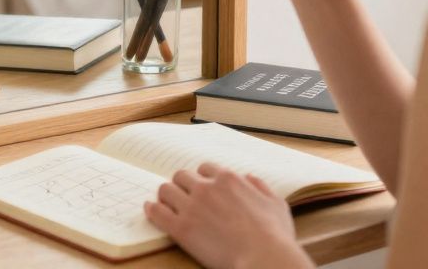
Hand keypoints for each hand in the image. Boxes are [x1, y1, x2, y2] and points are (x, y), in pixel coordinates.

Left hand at [145, 163, 313, 268]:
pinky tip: (151, 209)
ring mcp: (192, 207)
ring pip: (166, 190)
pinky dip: (152, 209)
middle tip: (182, 195)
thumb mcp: (276, 204)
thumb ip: (260, 187)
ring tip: (166, 202)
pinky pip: (157, 211)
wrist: (264, 258)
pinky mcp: (181, 228)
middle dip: (182, 185)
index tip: (201, 186)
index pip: (205, 169)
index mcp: (228, 179)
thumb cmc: (275, 236)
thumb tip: (250, 178)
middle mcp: (207, 188)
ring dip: (166, 195)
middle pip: (182, 176)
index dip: (202, 178)